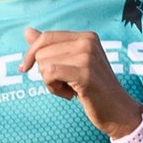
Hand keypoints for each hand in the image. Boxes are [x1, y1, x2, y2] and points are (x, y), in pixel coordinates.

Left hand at [19, 28, 141, 138]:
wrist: (117, 111)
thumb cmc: (92, 88)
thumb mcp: (71, 64)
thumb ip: (50, 47)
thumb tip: (27, 31)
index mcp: (86, 36)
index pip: (46, 37)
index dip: (31, 54)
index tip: (24, 68)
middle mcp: (88, 42)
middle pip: (42, 52)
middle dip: (46, 72)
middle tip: (65, 84)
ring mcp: (87, 57)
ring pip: (44, 64)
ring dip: (50, 82)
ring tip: (70, 89)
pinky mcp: (85, 74)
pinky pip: (50, 73)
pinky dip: (53, 87)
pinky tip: (68, 95)